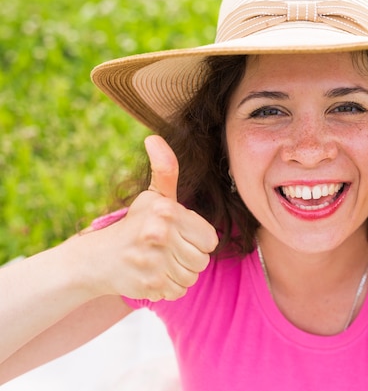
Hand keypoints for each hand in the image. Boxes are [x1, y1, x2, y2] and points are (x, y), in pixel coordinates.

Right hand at [87, 135, 216, 300]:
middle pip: (202, 260)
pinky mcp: (149, 285)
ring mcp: (153, 261)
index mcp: (167, 211)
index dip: (197, 238)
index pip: (210, 239)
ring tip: (159, 261)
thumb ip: (165, 169)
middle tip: (166, 249)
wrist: (95, 259)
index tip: (178, 234)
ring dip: (179, 272)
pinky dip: (169, 287)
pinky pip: (179, 291)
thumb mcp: (152, 196)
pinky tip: (153, 274)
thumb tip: (154, 138)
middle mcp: (160, 235)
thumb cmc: (134, 225)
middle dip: (188, 256)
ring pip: (192, 277)